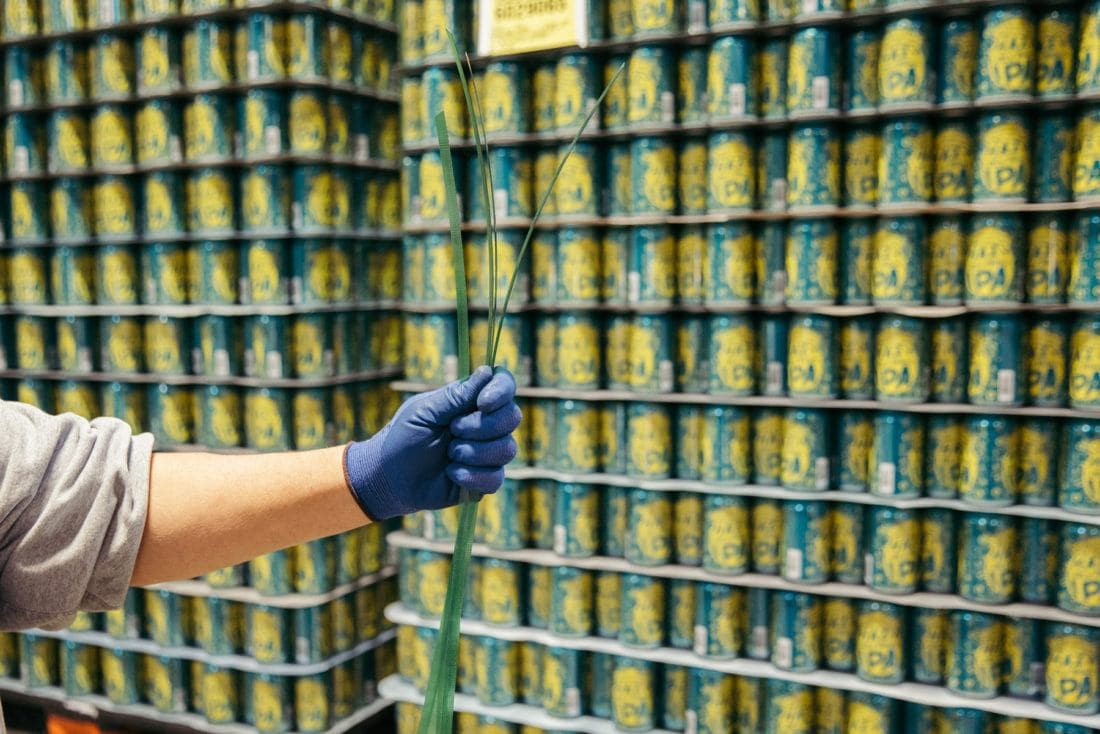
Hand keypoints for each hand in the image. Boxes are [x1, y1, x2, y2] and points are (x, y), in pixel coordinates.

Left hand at [343, 366, 520, 519]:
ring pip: (507, 449)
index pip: (504, 385)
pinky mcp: (485, 480)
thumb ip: (456, 396)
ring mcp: (488, 453)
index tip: (482, 403)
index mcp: (472, 402)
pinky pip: (496, 478)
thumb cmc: (403, 437)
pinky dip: (472, 476)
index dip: (501, 392)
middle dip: (481, 426)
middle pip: (512, 417)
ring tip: (449, 455)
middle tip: (452, 430)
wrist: (389, 478)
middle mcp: (486, 424)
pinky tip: (451, 474)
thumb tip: (487, 371)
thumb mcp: (425, 412)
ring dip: (474, 452)